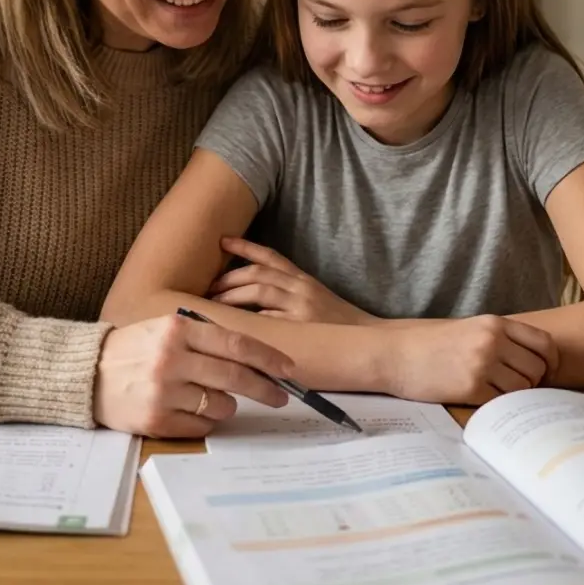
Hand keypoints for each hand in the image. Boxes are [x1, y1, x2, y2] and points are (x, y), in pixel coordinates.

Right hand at [92, 314, 292, 437]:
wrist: (86, 373)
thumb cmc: (133, 349)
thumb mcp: (165, 328)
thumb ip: (203, 338)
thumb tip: (251, 357)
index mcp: (178, 329)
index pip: (235, 343)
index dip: (267, 357)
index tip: (287, 368)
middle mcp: (172, 358)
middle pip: (235, 375)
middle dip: (265, 388)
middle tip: (281, 396)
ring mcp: (164, 391)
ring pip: (221, 405)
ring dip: (227, 405)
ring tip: (209, 398)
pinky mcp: (156, 420)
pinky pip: (201, 426)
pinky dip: (205, 422)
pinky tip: (189, 411)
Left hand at [208, 236, 376, 325]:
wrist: (374, 343)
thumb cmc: (343, 328)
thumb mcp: (318, 303)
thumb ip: (292, 298)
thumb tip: (258, 303)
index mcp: (304, 279)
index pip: (270, 256)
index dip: (245, 246)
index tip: (222, 240)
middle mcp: (301, 287)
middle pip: (258, 271)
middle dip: (229, 276)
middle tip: (209, 286)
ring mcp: (301, 305)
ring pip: (259, 289)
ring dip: (232, 294)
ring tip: (213, 303)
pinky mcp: (302, 325)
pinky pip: (268, 318)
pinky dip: (248, 320)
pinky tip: (233, 326)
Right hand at [389, 315, 559, 405]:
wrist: (394, 354)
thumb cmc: (429, 343)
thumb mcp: (467, 329)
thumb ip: (499, 338)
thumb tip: (535, 362)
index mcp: (493, 323)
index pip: (544, 343)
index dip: (550, 362)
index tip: (545, 373)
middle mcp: (492, 341)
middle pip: (537, 369)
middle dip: (531, 382)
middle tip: (513, 387)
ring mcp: (482, 364)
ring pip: (523, 389)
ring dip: (513, 395)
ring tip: (492, 392)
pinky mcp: (471, 388)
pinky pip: (501, 402)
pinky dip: (495, 404)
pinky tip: (479, 398)